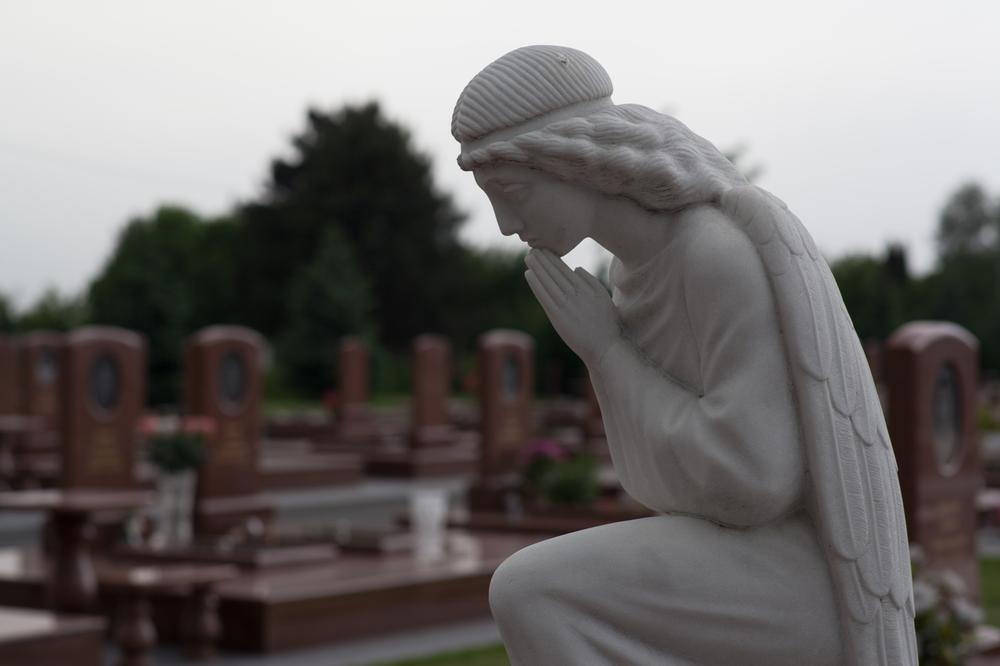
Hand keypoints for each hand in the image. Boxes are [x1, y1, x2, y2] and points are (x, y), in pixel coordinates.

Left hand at [524, 248, 620, 366]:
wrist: (605, 345)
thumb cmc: (606, 322)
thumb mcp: (603, 296)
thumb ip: (590, 280)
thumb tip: (575, 268)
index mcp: (586, 287)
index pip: (565, 269)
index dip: (553, 258)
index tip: (545, 249)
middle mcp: (575, 293)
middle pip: (555, 272)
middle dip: (543, 259)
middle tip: (532, 247)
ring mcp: (565, 304)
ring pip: (548, 281)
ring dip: (537, 267)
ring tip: (528, 257)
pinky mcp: (557, 316)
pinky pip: (544, 296)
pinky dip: (535, 284)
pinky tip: (528, 274)